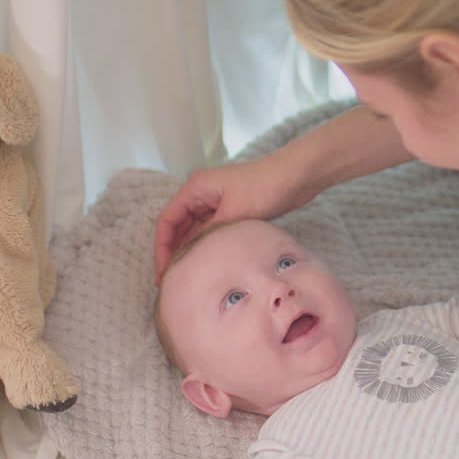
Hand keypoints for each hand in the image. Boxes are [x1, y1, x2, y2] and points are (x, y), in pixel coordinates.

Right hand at [155, 156, 314, 279]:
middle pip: (177, 227)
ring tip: (186, 278)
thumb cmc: (266, 187)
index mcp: (195, 188)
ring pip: (194, 231)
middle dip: (172, 253)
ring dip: (189, 252)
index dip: (161, 248)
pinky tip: (206, 266)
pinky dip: (205, 247)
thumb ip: (209, 234)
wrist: (297, 176)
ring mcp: (216, 202)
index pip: (167, 221)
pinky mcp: (230, 210)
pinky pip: (210, 232)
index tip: (164, 273)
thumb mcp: (234, 214)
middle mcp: (201, 194)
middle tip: (172, 282)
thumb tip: (193, 258)